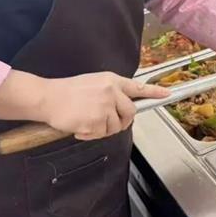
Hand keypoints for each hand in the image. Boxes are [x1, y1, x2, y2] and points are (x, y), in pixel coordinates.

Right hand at [37, 72, 168, 140]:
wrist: (47, 97)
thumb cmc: (67, 91)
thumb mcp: (94, 83)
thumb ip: (110, 92)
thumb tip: (122, 106)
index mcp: (111, 80)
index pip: (138, 87)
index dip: (155, 92)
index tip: (168, 94)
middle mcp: (111, 92)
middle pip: (130, 113)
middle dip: (122, 122)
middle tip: (108, 124)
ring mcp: (105, 107)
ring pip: (115, 127)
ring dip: (102, 129)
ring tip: (87, 122)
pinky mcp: (96, 121)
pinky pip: (101, 134)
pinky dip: (90, 135)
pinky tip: (80, 128)